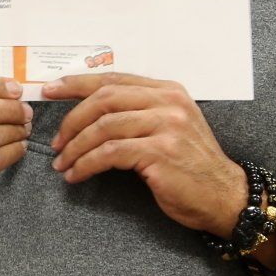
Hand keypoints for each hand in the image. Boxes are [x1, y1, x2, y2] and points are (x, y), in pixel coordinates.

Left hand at [45, 72, 244, 236]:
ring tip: (63, 163)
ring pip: (103, 127)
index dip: (77, 83)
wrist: (225, 196)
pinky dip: (87, 164)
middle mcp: (168, 102)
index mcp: (167, 91)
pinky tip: (77, 175)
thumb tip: (90, 110)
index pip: (113, 79)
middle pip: (104, 99)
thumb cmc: (192, 165)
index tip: (50, 90)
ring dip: (76, 147)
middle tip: (56, 141)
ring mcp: (166, 126)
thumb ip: (140, 111)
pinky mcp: (160, 152)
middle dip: (72, 119)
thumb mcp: (170, 127)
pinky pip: (110, 153)